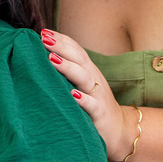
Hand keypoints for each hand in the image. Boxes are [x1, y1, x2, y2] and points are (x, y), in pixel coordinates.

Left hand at [40, 28, 132, 161]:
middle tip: (44, 38)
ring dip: (68, 68)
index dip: (61, 39)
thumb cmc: (94, 105)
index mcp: (88, 71)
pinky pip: (92, 106)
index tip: (43, 31)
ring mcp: (98, 96)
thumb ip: (69, 72)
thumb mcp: (83, 85)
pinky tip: (71, 94)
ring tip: (51, 59)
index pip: (75, 50)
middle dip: (61, 47)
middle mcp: (94, 80)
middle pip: (79, 59)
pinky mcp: (100, 114)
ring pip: (84, 78)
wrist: (119, 130)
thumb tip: (44, 58)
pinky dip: (83, 99)